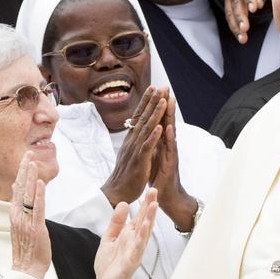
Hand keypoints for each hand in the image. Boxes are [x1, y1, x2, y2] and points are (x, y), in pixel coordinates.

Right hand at [10, 153, 50, 278]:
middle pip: (20, 188)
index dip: (22, 172)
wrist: (27, 268)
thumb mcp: (20, 222)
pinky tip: (40, 183)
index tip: (26, 158)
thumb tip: (16, 186)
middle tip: (29, 153)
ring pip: (27, 195)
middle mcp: (18, 214)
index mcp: (14, 213)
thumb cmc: (27, 246)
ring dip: (30, 177)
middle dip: (25, 169)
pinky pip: (37, 208)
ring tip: (33, 162)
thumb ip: (19, 204)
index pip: (18, 188)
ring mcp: (26, 220)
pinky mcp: (36, 227)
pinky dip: (39, 195)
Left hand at [94, 188, 157, 278]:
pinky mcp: (129, 263)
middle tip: (155, 192)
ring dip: (149, 221)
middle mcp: (134, 242)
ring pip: (143, 234)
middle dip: (149, 207)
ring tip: (153, 207)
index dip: (145, 204)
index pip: (139, 217)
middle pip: (144, 222)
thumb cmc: (110, 264)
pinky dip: (140, 241)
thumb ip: (116, 222)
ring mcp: (134, 252)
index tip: (151, 190)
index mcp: (129, 235)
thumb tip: (123, 204)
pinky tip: (143, 231)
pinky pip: (136, 251)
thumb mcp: (109, 238)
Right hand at [101, 87, 165, 206]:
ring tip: (162, 101)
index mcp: (131, 139)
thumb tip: (134, 129)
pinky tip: (159, 127)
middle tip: (159, 86)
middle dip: (151, 101)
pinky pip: (147, 147)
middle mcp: (132, 141)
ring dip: (155, 114)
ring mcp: (135, 150)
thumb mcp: (130, 154)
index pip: (139, 116)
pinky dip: (153, 136)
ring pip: (146, 128)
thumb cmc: (125, 175)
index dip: (146, 102)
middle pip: (142, 117)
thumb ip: (133, 141)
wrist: (117, 192)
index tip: (153, 88)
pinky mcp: (139, 161)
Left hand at [150, 95, 197, 228]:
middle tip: (166, 88)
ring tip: (170, 101)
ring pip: (170, 132)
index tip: (156, 91)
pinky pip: (169, 149)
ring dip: (170, 116)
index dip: (157, 107)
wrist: (167, 197)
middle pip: (166, 121)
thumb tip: (148, 131)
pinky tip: (167, 128)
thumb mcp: (153, 156)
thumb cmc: (159, 177)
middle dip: (166, 105)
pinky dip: (168, 138)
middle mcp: (167, 146)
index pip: (159, 121)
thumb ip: (152, 143)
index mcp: (161, 143)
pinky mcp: (170, 164)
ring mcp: (170, 154)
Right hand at [223, 0, 268, 43]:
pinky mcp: (228, 2)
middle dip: (240, 16)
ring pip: (230, 10)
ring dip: (236, 25)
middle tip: (245, 28)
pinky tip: (241, 37)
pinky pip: (229, 15)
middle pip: (235, 1)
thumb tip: (258, 4)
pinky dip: (234, 27)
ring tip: (242, 38)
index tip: (254, 9)